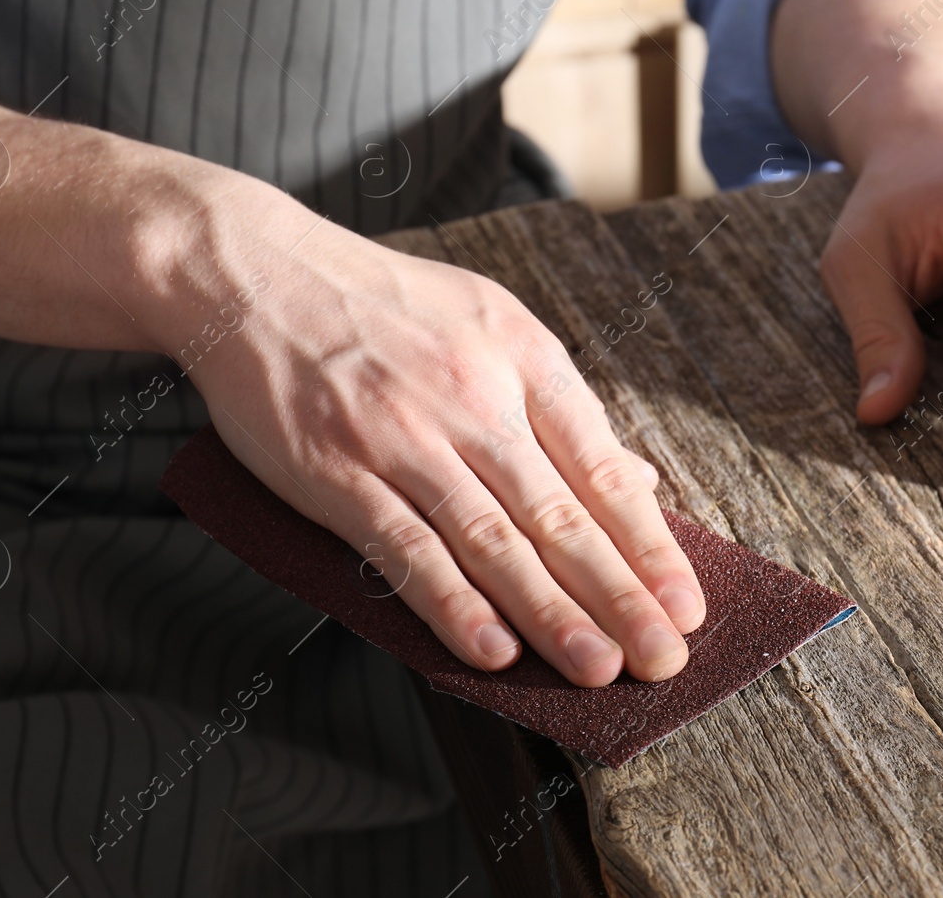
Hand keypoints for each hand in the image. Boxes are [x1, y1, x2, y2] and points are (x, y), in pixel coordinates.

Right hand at [142, 186, 705, 685]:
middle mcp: (472, 397)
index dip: (649, 542)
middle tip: (664, 657)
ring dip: (552, 613)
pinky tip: (491, 648)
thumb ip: (559, 406)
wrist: (256, 273)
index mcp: (520, 357)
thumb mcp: (489, 322)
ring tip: (598, 668)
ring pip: (493, 539)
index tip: (686, 601)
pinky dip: (450, 602)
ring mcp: (403, 437)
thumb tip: (636, 478)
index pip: (601, 465)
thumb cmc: (380, 303)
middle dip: (621, 595)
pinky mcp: (338, 473)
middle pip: (560, 513)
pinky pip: (404, 548)